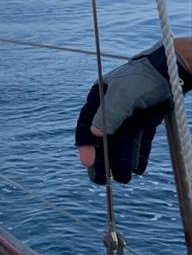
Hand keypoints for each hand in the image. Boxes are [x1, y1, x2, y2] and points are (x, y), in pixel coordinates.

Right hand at [74, 51, 173, 183]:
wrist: (169, 73)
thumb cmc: (142, 79)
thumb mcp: (123, 95)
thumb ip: (110, 114)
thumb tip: (95, 135)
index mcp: (98, 99)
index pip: (87, 125)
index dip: (86, 145)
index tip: (87, 162)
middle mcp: (110, 110)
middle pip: (103, 139)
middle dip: (102, 160)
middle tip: (100, 181)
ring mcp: (128, 117)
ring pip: (122, 144)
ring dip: (122, 161)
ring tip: (124, 179)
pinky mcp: (144, 122)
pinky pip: (139, 142)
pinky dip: (137, 155)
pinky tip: (137, 170)